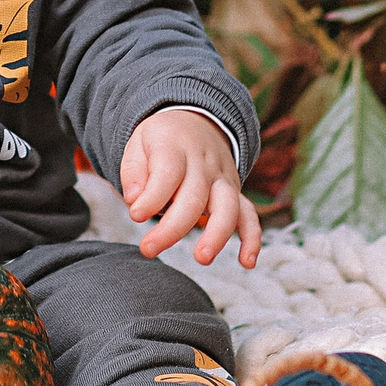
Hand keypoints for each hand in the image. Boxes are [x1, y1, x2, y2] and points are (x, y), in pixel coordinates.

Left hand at [120, 107, 261, 267]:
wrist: (196, 122)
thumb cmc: (161, 141)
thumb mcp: (138, 143)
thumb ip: (133, 171)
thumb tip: (134, 200)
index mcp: (175, 146)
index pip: (167, 173)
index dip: (152, 197)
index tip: (136, 215)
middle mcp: (204, 163)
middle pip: (194, 197)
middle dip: (173, 228)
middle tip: (148, 249)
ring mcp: (223, 179)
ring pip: (227, 206)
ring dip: (217, 234)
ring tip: (202, 258)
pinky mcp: (235, 193)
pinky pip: (249, 215)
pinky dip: (252, 238)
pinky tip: (247, 262)